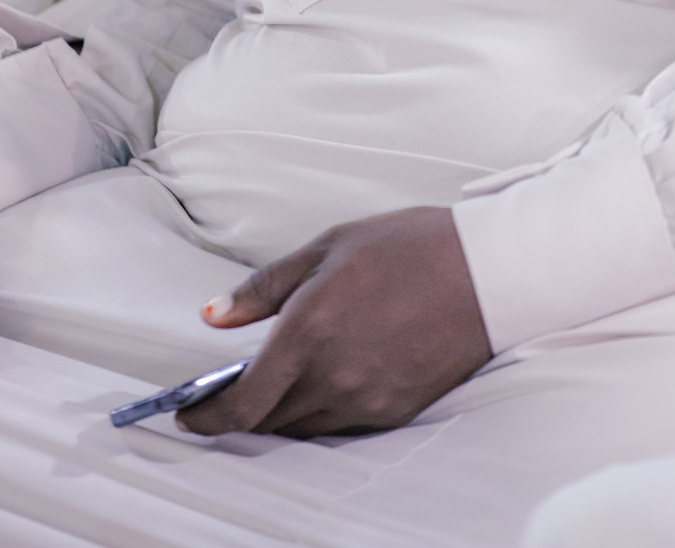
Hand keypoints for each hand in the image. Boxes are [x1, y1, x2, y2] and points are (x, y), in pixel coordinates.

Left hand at [177, 205, 491, 437]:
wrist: (486, 271)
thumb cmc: (408, 247)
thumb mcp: (327, 248)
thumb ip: (264, 288)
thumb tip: (213, 315)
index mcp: (308, 331)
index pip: (242, 405)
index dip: (207, 419)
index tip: (189, 414)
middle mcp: (334, 376)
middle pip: (269, 422)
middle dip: (244, 409)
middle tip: (234, 385)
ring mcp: (367, 399)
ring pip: (303, 426)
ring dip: (283, 410)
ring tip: (283, 375)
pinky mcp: (394, 411)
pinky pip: (341, 425)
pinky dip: (322, 409)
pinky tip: (327, 377)